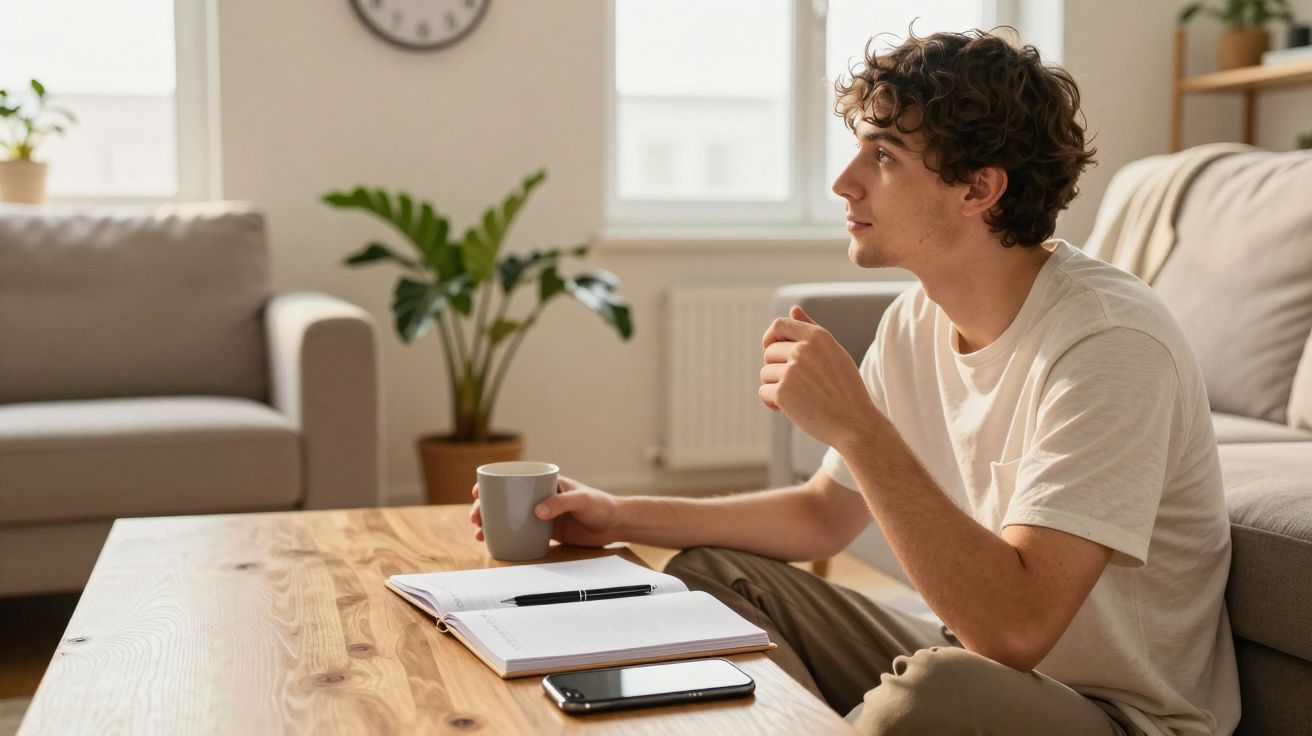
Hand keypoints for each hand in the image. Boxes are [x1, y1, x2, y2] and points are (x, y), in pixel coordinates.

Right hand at [469, 476, 623, 547]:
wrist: (616, 524)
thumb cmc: (601, 505)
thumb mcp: (581, 500)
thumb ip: (561, 503)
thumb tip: (536, 511)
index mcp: (545, 482)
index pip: (513, 478)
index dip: (491, 484)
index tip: (477, 492)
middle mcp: (539, 496)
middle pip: (505, 499)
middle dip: (485, 507)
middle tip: (475, 518)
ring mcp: (541, 514)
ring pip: (509, 517)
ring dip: (492, 523)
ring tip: (480, 534)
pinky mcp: (546, 531)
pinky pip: (521, 532)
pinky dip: (507, 536)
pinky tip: (495, 543)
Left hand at [760, 305, 881, 449]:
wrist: (856, 423)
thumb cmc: (846, 389)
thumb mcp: (833, 353)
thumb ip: (811, 330)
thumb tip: (793, 309)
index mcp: (818, 336)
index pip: (779, 325)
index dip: (771, 338)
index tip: (773, 350)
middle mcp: (803, 349)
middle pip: (769, 352)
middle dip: (776, 368)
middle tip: (796, 385)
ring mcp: (792, 370)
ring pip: (766, 373)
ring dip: (776, 387)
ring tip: (800, 397)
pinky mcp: (783, 392)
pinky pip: (764, 392)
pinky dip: (773, 403)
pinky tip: (790, 409)